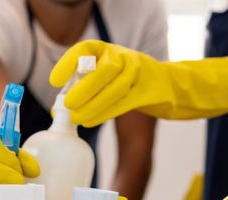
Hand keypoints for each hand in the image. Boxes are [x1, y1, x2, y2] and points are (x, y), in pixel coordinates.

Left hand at [49, 40, 227, 126]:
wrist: (173, 87)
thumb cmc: (130, 84)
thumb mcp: (110, 75)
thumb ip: (88, 83)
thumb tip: (59, 105)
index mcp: (110, 50)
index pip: (87, 49)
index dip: (69, 63)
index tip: (55, 80)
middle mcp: (126, 57)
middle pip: (105, 70)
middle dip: (83, 88)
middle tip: (67, 105)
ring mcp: (140, 73)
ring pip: (116, 88)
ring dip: (93, 105)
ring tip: (76, 118)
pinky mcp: (150, 92)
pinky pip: (126, 103)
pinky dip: (105, 113)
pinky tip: (91, 121)